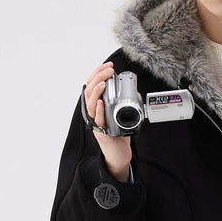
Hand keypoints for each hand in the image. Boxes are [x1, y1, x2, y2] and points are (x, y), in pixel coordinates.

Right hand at [84, 62, 131, 181]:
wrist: (118, 154)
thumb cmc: (119, 134)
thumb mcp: (120, 113)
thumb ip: (121, 102)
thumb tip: (132, 89)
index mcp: (97, 106)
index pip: (92, 85)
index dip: (98, 73)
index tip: (108, 66)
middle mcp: (93, 113)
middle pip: (89, 91)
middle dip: (98, 77)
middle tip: (109, 71)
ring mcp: (96, 122)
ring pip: (90, 103)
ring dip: (96, 91)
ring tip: (103, 82)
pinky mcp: (101, 132)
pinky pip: (97, 120)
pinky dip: (98, 111)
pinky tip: (100, 103)